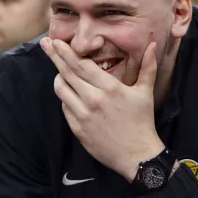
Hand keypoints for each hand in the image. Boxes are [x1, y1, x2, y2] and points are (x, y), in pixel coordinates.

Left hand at [41, 36, 163, 180]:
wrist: (136, 155)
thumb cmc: (141, 122)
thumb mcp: (145, 92)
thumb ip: (148, 66)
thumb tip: (152, 44)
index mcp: (110, 88)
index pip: (82, 65)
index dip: (66, 52)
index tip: (56, 41)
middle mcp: (94, 99)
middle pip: (68, 73)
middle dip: (55, 56)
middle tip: (46, 44)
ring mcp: (83, 115)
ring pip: (61, 90)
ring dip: (58, 77)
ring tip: (60, 71)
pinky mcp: (77, 128)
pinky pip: (64, 107)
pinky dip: (65, 97)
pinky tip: (70, 94)